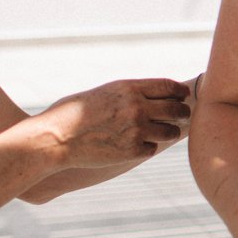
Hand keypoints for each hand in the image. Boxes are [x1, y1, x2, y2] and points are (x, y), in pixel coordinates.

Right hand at [35, 78, 192, 169]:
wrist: (55, 138)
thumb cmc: (73, 114)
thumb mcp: (104, 93)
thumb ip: (131, 93)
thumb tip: (156, 96)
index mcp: (130, 88)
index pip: (170, 86)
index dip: (180, 92)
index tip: (183, 96)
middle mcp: (137, 107)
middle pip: (177, 109)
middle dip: (182, 113)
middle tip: (182, 116)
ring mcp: (136, 130)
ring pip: (171, 131)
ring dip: (169, 132)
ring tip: (162, 132)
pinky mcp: (132, 151)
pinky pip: (152, 149)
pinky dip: (146, 148)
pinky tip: (135, 146)